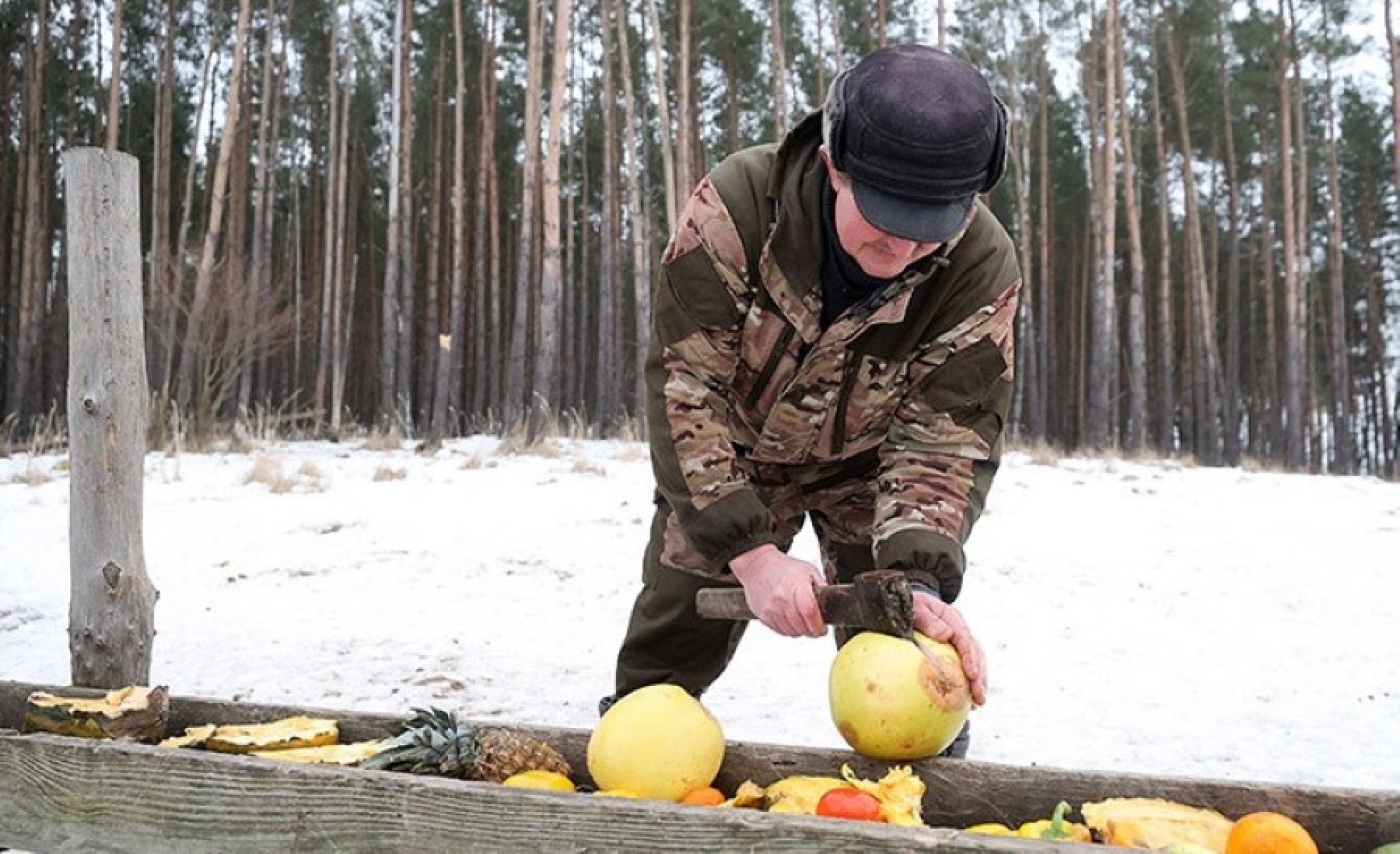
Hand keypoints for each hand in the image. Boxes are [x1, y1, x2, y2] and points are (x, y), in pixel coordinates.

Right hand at [728, 545, 827, 637]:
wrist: (757, 566)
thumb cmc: (783, 567)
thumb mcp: (808, 570)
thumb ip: (821, 586)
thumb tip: (832, 602)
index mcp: (796, 585)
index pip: (809, 612)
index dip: (819, 625)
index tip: (823, 629)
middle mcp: (782, 598)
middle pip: (801, 627)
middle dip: (812, 631)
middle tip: (816, 627)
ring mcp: (771, 609)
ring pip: (791, 632)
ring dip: (800, 631)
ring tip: (803, 622)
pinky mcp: (763, 616)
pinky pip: (780, 631)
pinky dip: (789, 630)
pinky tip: (791, 620)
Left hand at [910, 590, 986, 706]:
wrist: (909, 605)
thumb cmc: (909, 606)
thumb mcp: (915, 607)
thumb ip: (928, 619)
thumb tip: (945, 634)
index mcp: (953, 618)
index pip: (965, 639)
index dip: (970, 657)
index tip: (971, 674)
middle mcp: (960, 630)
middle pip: (976, 654)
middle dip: (979, 676)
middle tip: (979, 696)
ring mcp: (959, 641)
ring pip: (976, 663)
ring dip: (978, 682)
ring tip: (978, 703)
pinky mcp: (955, 652)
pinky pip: (965, 668)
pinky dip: (968, 684)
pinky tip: (968, 701)